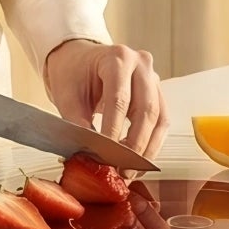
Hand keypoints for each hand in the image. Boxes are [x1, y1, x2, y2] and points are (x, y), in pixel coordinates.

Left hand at [43, 39, 168, 157]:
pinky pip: (161, 121)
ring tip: (130, 170)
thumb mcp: (67, 96)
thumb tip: (91, 154)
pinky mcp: (157, 92)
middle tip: (122, 169)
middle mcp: (141, 63)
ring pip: (159, 118)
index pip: (119, 99)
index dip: (114, 130)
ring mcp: (153, 77)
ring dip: (147, 148)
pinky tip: (137, 159)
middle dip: (135, 145)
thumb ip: (78, 123)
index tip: (106, 156)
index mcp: (116, 58)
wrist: (79, 59)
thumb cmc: (73, 73)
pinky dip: (152, 143)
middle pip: (146, 109)